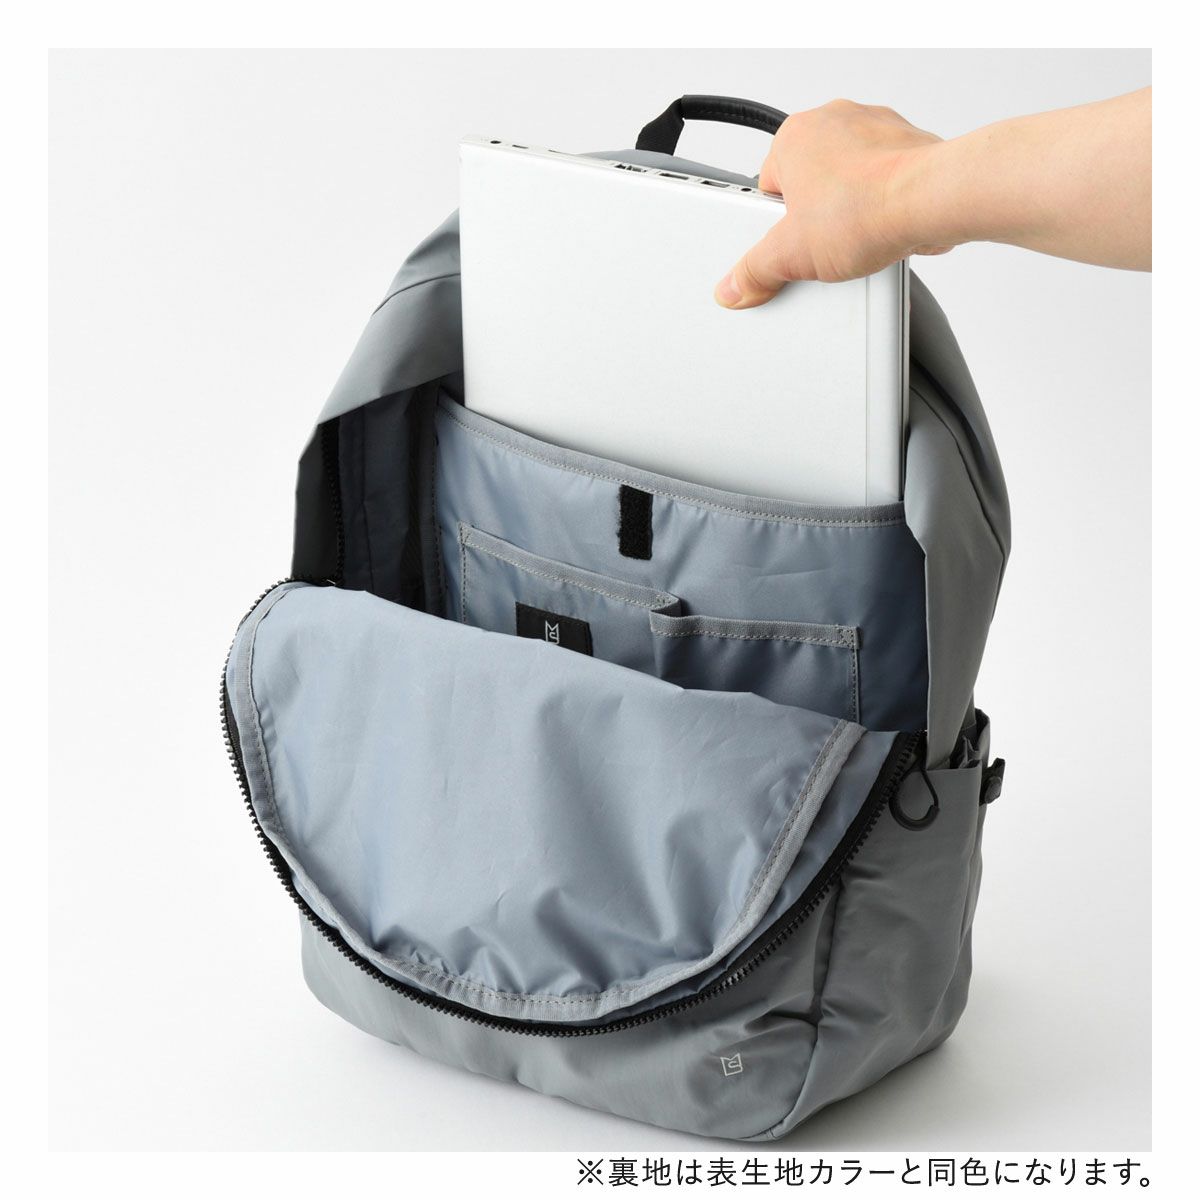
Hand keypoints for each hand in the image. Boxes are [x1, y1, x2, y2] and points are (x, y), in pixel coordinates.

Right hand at [714, 100, 953, 308]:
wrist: (931, 201)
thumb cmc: (868, 207)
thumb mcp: (791, 255)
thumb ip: (755, 271)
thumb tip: (734, 286)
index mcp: (795, 135)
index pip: (768, 188)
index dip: (774, 224)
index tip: (785, 244)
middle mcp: (835, 121)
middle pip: (809, 184)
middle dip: (813, 216)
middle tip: (819, 245)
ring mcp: (875, 129)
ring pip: (848, 181)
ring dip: (849, 210)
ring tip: (853, 240)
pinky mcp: (909, 146)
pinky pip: (884, 182)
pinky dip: (882, 205)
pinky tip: (881, 231)